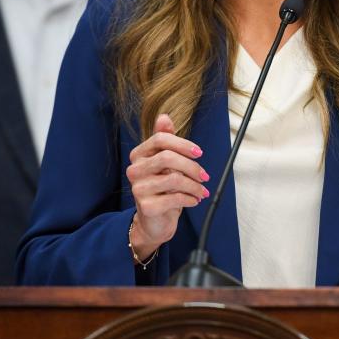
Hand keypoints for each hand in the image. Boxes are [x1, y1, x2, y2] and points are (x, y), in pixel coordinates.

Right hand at [125, 113, 208, 260]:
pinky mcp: (146, 207)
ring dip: (194, 185)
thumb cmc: (163, 188)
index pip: (160, 139)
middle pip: (167, 157)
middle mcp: (134, 170)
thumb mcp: (166, 162)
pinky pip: (174, 198)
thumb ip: (165, 139)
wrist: (155, 221)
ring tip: (201, 191)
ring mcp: (138, 189)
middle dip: (191, 166)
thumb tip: (164, 116)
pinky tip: (194, 200)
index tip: (200, 152)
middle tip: (205, 175)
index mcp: (138, 155)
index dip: (183, 143)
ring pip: (173, 178)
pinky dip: (190, 198)